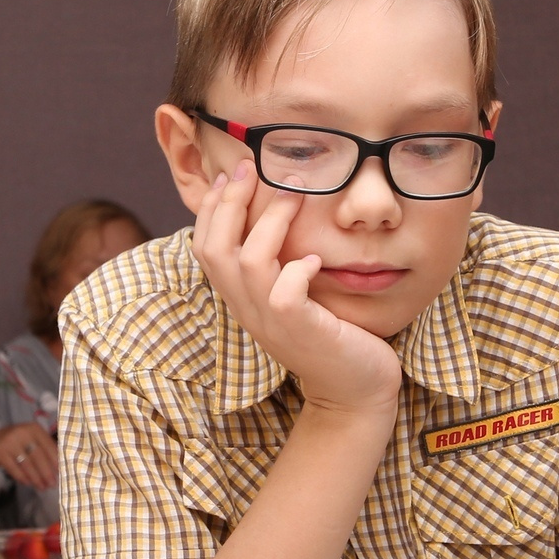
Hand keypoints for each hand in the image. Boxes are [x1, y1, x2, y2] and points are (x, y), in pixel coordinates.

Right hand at [0, 421, 58, 489]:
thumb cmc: (15, 442)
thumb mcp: (30, 439)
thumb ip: (43, 448)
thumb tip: (58, 467)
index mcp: (33, 428)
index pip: (48, 445)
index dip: (55, 460)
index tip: (61, 472)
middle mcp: (22, 432)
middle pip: (38, 456)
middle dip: (46, 472)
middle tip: (52, 484)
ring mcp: (9, 442)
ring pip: (27, 464)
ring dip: (36, 478)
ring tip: (42, 487)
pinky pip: (14, 468)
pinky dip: (22, 477)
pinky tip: (28, 483)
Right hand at [193, 162, 402, 414]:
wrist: (354, 392)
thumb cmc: (332, 337)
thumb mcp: (295, 297)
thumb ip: (280, 266)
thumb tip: (279, 216)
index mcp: (241, 299)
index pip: (204, 248)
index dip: (211, 208)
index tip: (231, 173)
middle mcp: (246, 309)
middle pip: (214, 249)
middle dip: (230, 201)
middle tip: (252, 166)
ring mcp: (269, 322)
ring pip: (248, 261)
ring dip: (270, 222)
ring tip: (296, 194)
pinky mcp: (298, 329)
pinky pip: (284, 291)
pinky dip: (297, 268)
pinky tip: (315, 260)